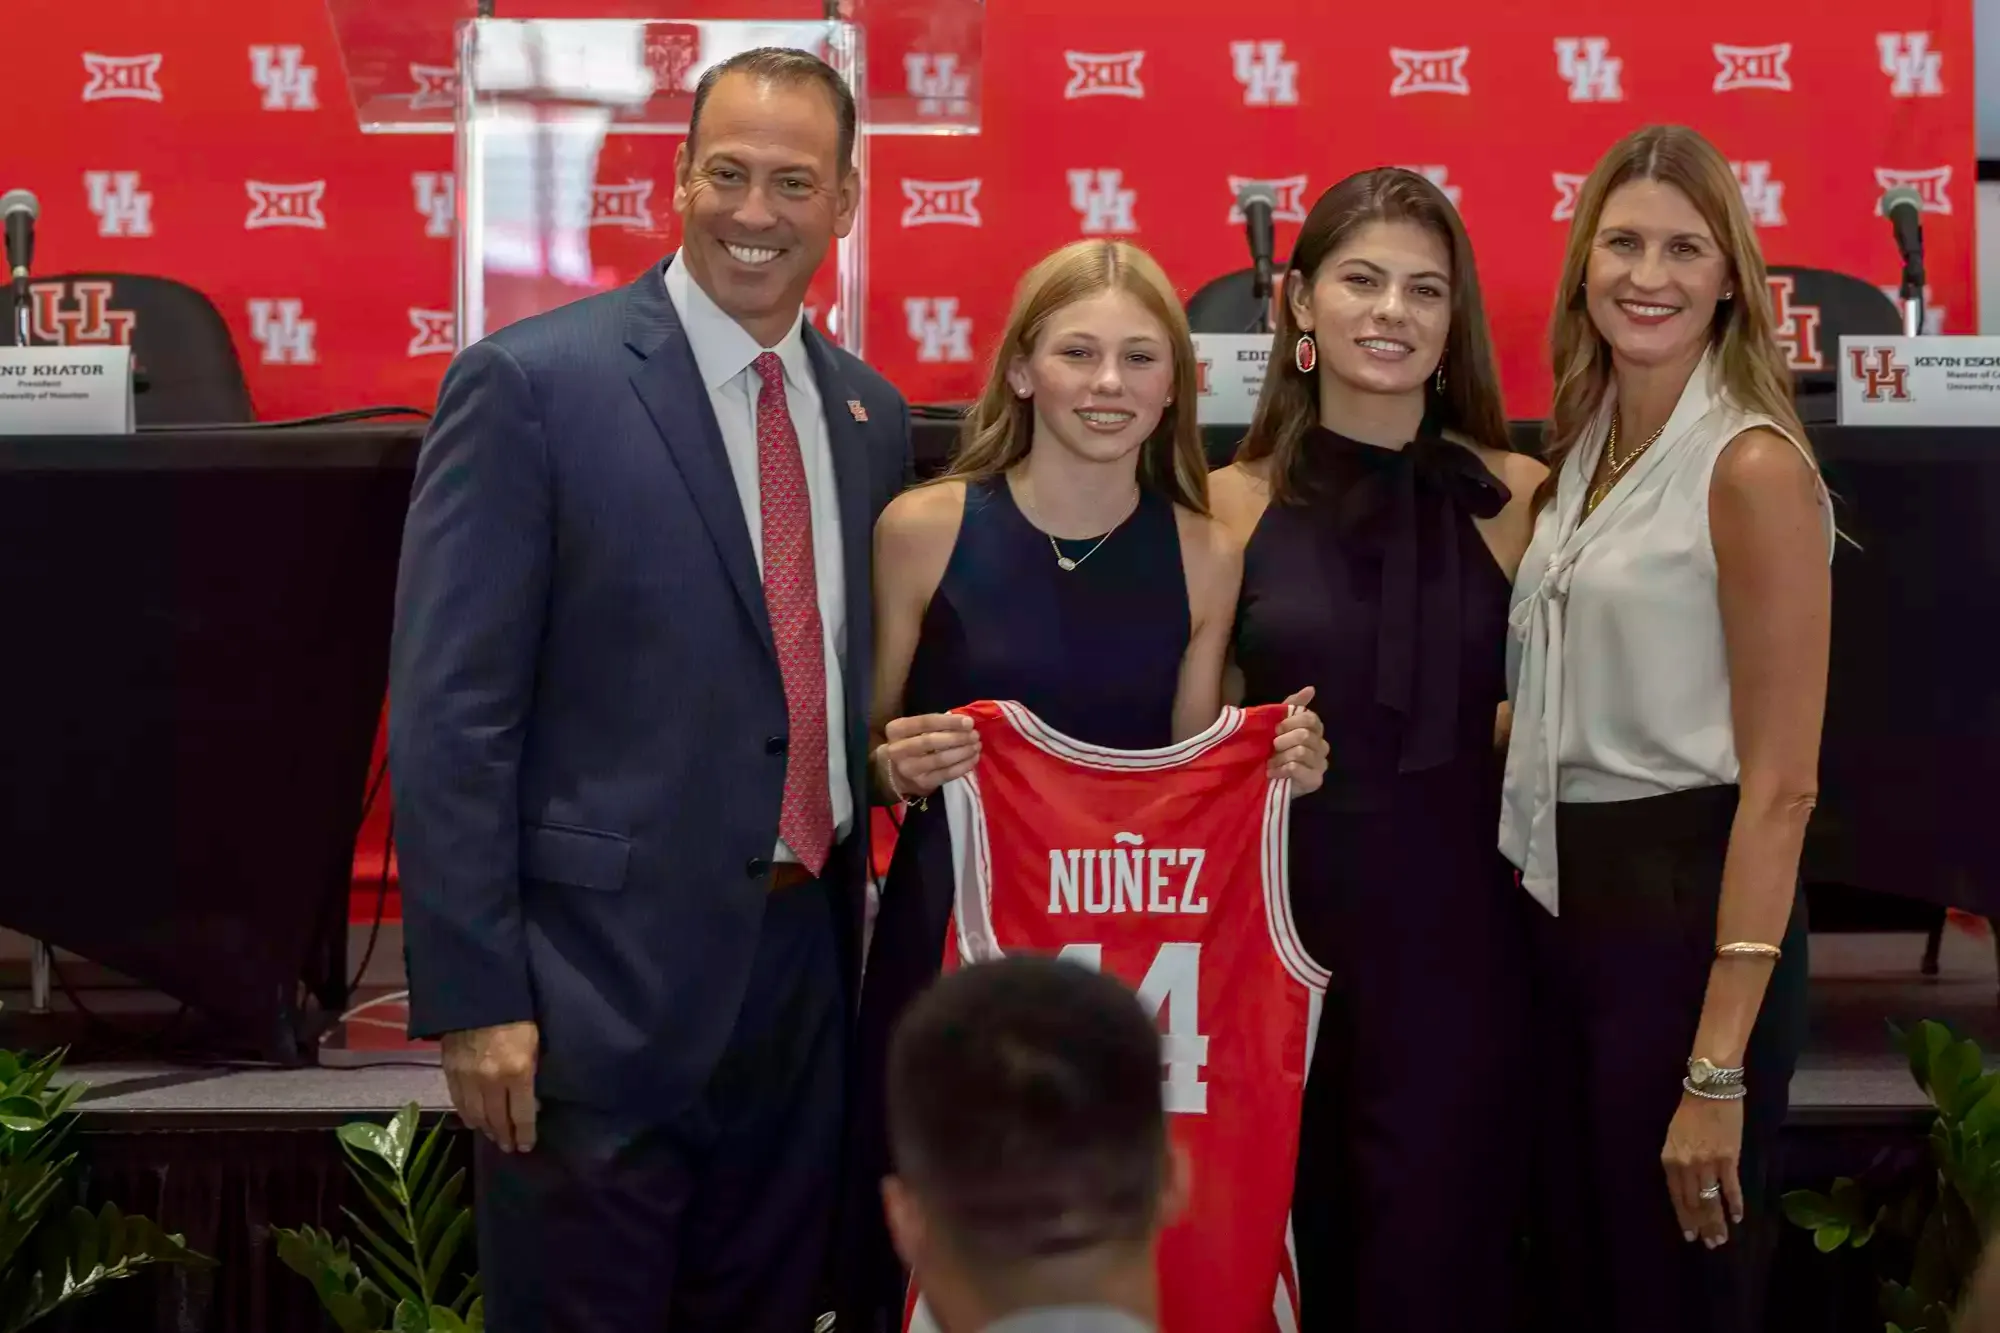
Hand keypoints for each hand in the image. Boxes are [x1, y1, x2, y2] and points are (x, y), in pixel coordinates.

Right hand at [441, 1021, 539, 1152]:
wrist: (477, 995)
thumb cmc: (516, 1015)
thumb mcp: (534, 1043)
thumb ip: (531, 1073)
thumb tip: (532, 1101)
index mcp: (517, 1073)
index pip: (522, 1115)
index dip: (525, 1133)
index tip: (527, 1145)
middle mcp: (491, 1081)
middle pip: (498, 1120)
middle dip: (505, 1136)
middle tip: (510, 1147)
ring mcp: (468, 1079)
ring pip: (476, 1115)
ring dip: (486, 1130)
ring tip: (495, 1138)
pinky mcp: (450, 1072)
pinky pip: (459, 1103)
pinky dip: (467, 1116)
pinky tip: (474, 1123)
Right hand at [878, 712, 979, 800]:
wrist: (893, 774)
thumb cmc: (909, 745)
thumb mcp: (912, 730)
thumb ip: (934, 725)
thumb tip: (965, 723)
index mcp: (896, 730)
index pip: (925, 722)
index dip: (949, 721)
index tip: (969, 721)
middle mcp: (898, 750)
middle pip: (932, 741)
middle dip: (958, 737)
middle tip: (975, 735)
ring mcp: (909, 769)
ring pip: (941, 759)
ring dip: (963, 752)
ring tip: (976, 746)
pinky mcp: (921, 784)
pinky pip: (946, 774)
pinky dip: (963, 766)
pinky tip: (973, 759)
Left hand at [1270, 687, 1329, 795]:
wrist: (1264, 778)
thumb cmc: (1272, 749)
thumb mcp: (1278, 723)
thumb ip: (1293, 705)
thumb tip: (1311, 689)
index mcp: (1315, 730)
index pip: (1310, 718)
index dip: (1290, 722)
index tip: (1275, 729)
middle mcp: (1322, 746)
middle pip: (1305, 735)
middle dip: (1283, 741)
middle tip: (1272, 748)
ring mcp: (1321, 765)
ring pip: (1300, 752)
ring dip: (1279, 757)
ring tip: (1270, 762)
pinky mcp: (1315, 781)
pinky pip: (1296, 768)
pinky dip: (1280, 769)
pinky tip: (1273, 772)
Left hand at [1661, 1089, 1743, 1247]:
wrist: (1711, 1090)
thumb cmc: (1690, 1112)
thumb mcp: (1674, 1138)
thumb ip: (1678, 1163)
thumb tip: (1687, 1188)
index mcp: (1670, 1159)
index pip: (1676, 1196)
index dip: (1684, 1217)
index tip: (1690, 1235)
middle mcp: (1687, 1164)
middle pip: (1695, 1202)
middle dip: (1702, 1225)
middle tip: (1711, 1244)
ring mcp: (1708, 1162)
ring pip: (1712, 1200)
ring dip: (1718, 1222)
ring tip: (1723, 1238)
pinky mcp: (1729, 1158)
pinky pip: (1731, 1187)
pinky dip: (1735, 1203)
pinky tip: (1737, 1217)